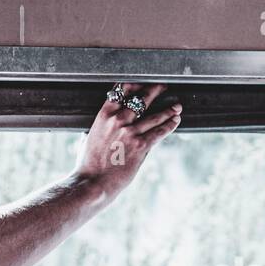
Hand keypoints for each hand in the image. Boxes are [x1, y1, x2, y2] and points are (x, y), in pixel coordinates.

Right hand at [73, 83, 181, 199]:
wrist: (93, 183)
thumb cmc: (88, 163)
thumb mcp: (89, 138)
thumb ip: (100, 127)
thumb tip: (104, 123)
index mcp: (104, 115)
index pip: (123, 90)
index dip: (136, 84)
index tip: (144, 82)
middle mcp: (118, 120)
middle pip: (142, 98)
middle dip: (156, 90)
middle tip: (164, 87)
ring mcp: (130, 133)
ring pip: (155, 116)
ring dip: (169, 109)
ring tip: (176, 106)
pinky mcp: (141, 146)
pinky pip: (160, 132)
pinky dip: (170, 125)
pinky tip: (175, 121)